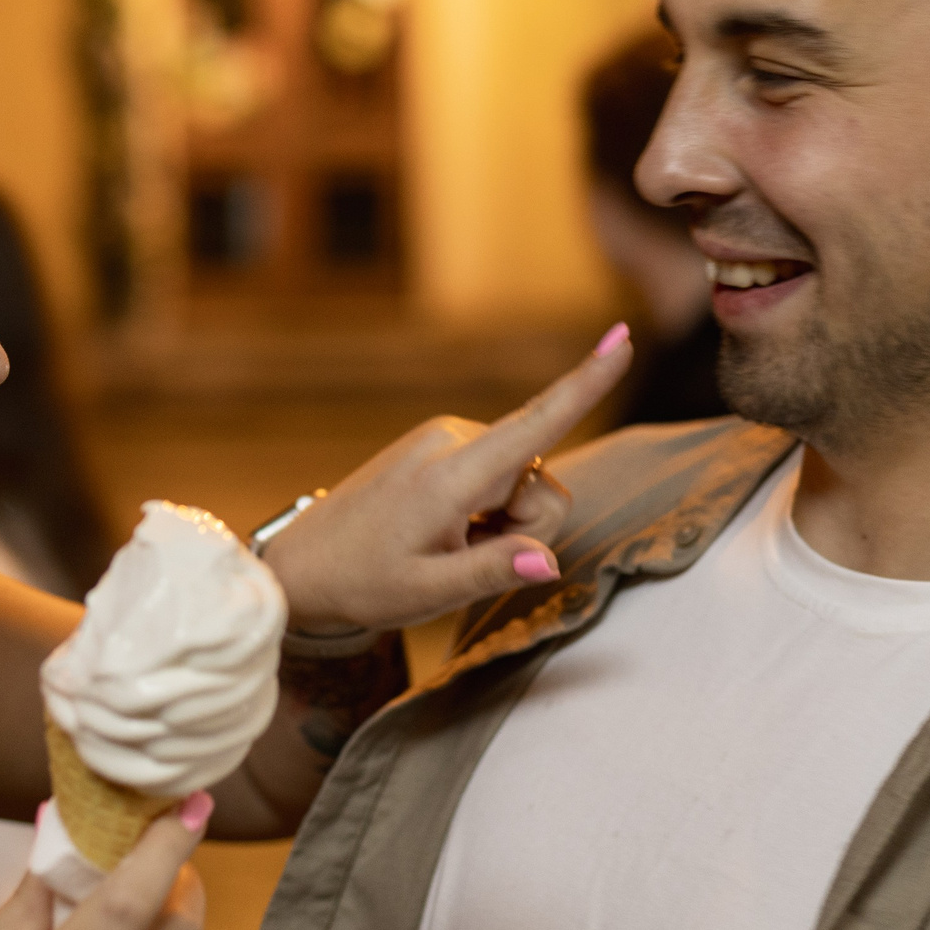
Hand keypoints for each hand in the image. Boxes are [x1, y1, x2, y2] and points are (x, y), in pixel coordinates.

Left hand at [260, 324, 631, 634]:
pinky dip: (486, 510)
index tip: (623, 336)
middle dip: (524, 529)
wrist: (306, 564)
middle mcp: (452, 439)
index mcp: (450, 474)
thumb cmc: (364, 582)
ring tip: (445, 545)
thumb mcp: (427, 593)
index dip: (586, 383)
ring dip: (503, 523)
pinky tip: (442, 531)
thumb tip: (548, 560)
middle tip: (462, 557)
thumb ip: (490, 572)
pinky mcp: (442, 442)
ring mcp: (445, 437)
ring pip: (525, 482)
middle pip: (542, 485)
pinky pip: (499, 476)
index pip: (535, 424)